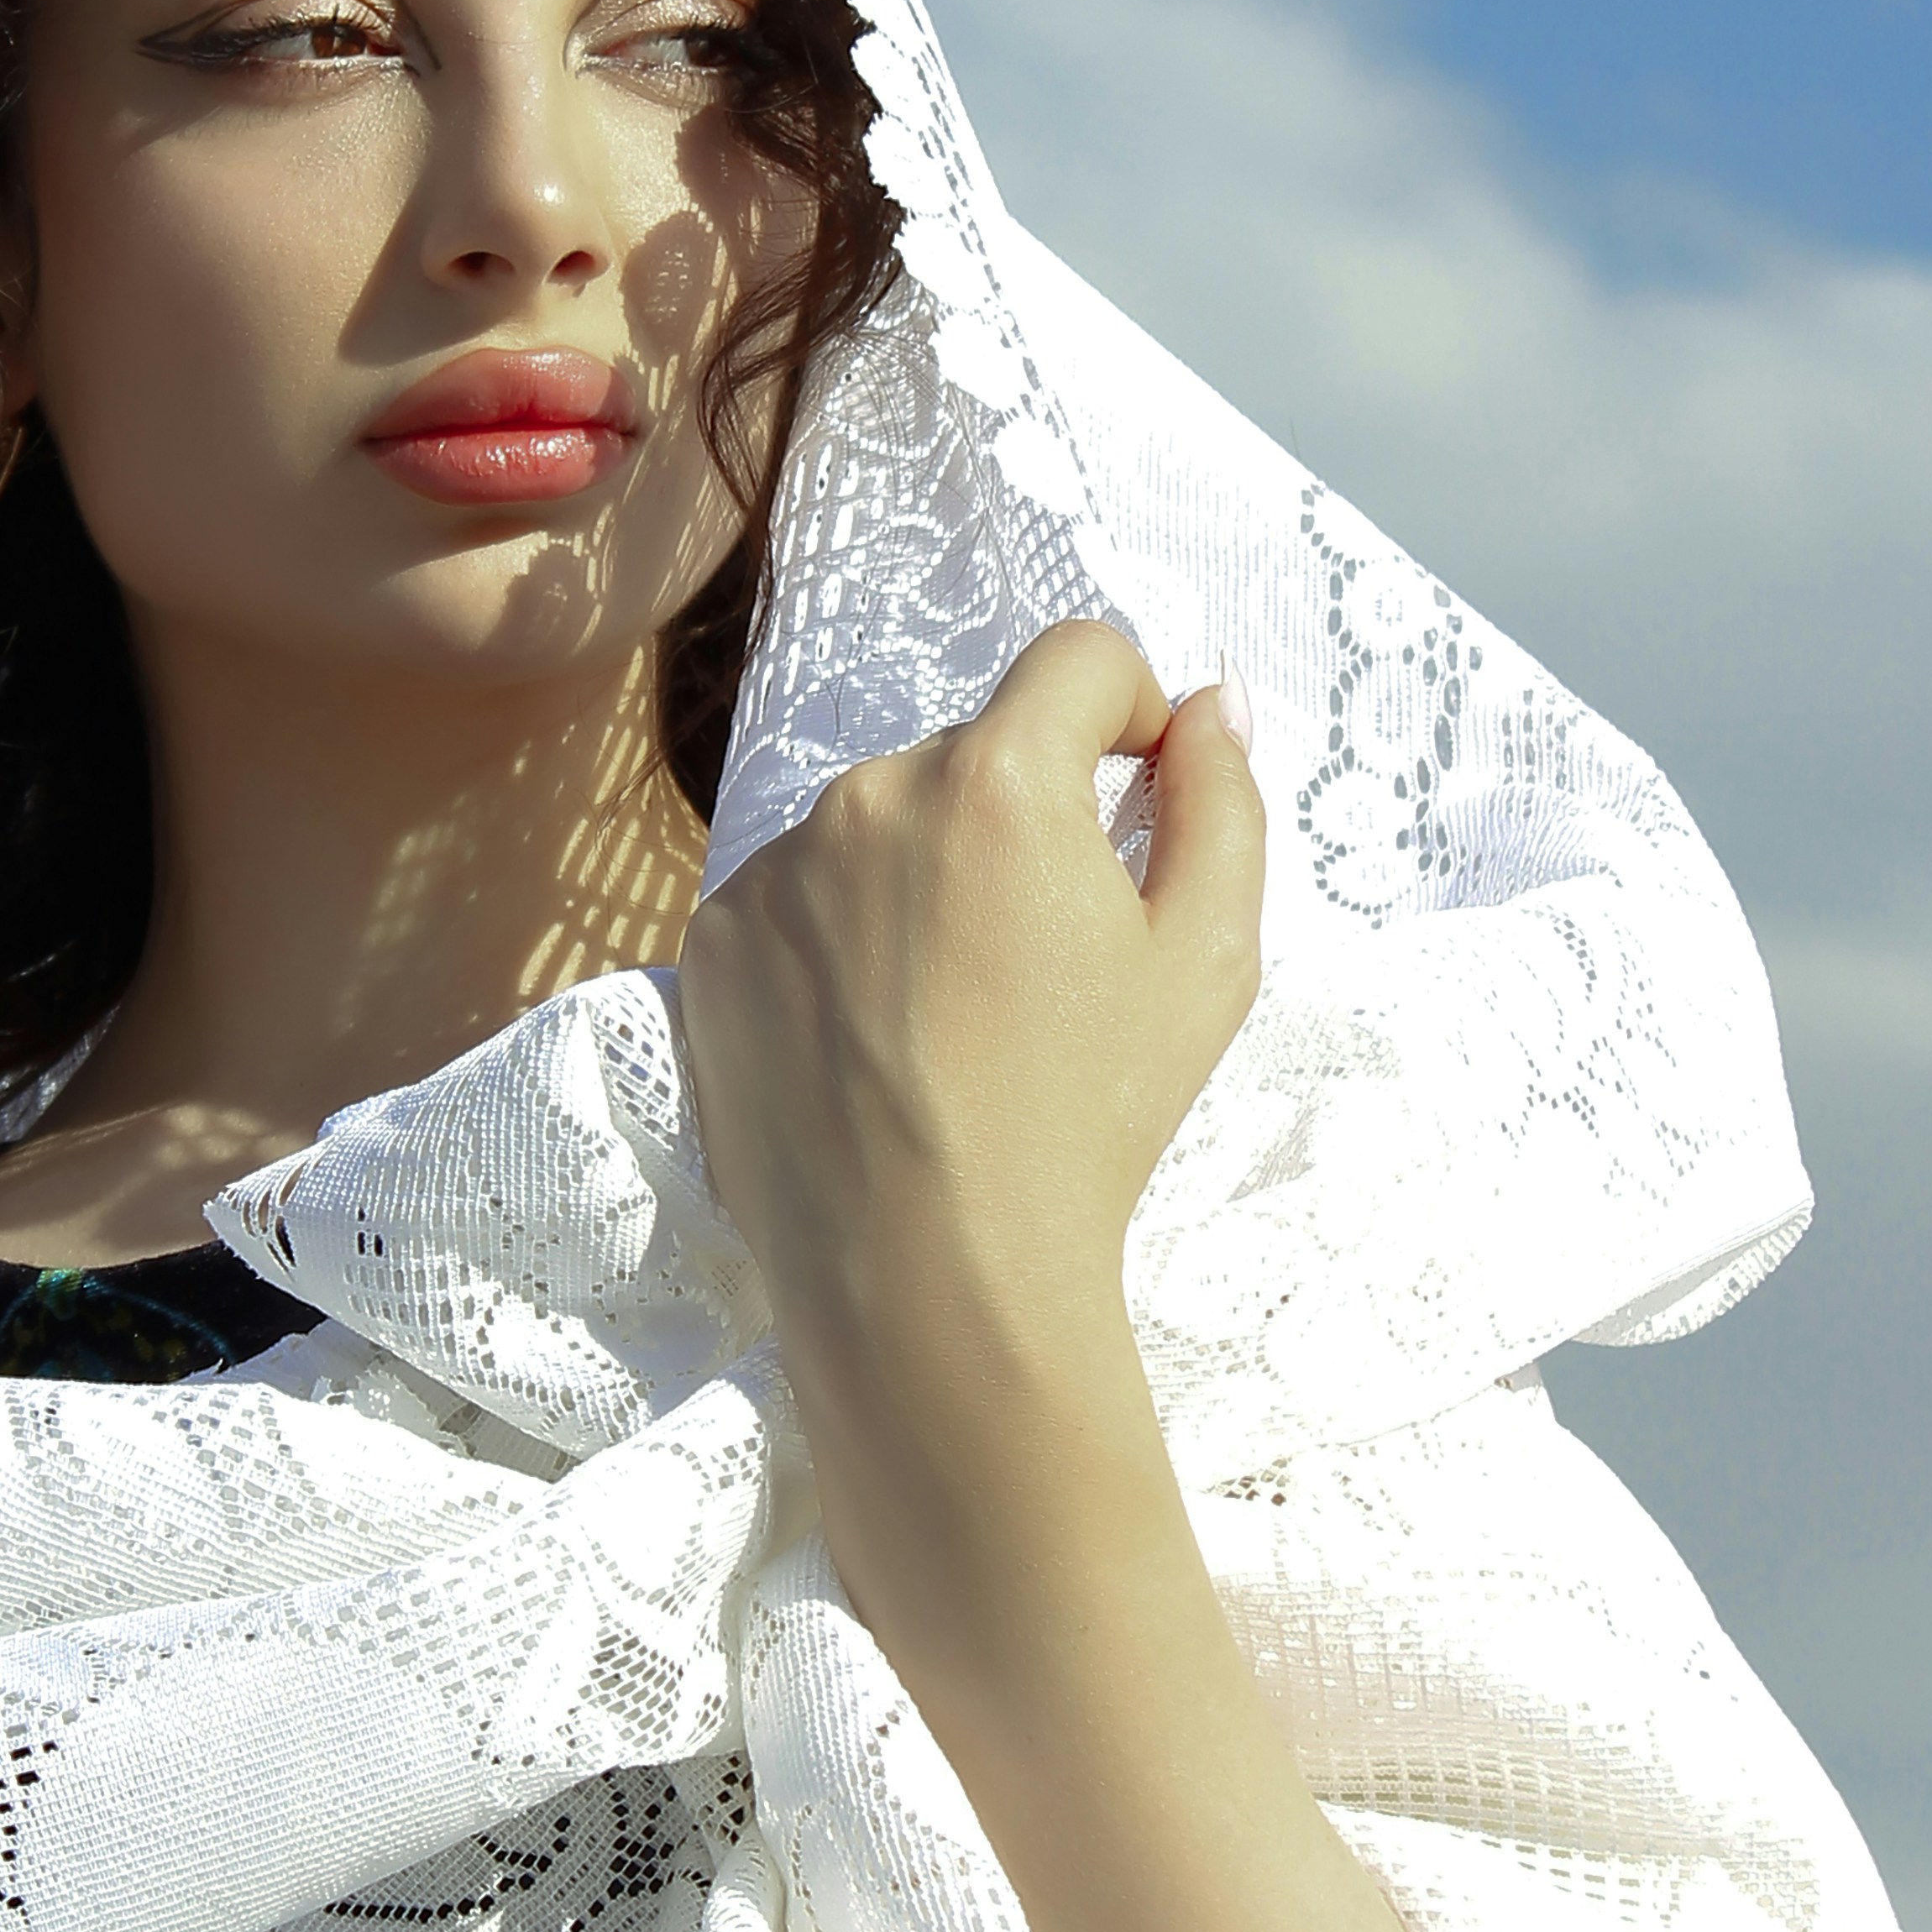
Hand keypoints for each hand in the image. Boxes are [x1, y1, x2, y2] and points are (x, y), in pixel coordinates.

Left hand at [676, 617, 1261, 1446]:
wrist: (927, 1274)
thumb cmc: (1086, 1120)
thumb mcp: (1206, 959)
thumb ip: (1221, 801)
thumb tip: (1206, 703)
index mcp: (999, 778)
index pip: (1078, 657)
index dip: (1125, 714)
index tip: (1132, 794)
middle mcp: (868, 793)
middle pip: (973, 752)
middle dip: (1021, 820)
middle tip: (1043, 961)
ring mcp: (773, 868)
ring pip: (879, 827)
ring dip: (924, 878)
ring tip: (952, 1017)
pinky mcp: (710, 942)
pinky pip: (796, 897)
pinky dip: (839, 942)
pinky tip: (873, 1042)